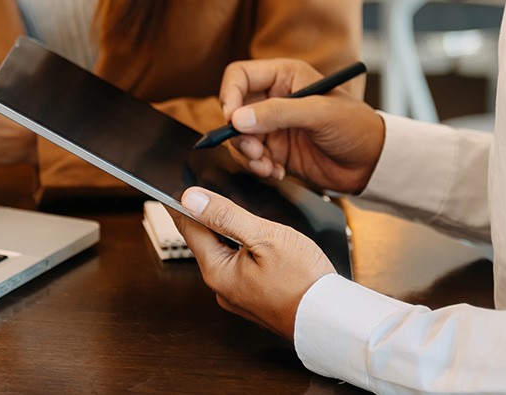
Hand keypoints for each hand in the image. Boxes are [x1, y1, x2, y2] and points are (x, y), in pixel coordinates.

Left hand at [170, 187, 334, 339]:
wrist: (330, 319)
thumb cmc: (304, 280)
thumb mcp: (265, 237)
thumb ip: (226, 216)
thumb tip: (191, 199)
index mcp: (217, 272)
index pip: (189, 228)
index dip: (184, 203)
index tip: (176, 186)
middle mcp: (222, 288)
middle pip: (205, 241)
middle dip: (206, 216)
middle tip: (204, 190)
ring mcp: (238, 295)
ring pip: (223, 253)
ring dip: (226, 232)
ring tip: (229, 209)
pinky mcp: (253, 299)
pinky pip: (238, 267)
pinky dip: (240, 248)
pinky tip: (253, 238)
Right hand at [219, 59, 384, 194]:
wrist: (373, 164)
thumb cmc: (356, 127)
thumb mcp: (319, 114)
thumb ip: (278, 113)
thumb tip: (237, 118)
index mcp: (284, 77)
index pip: (240, 76)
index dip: (230, 95)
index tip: (232, 120)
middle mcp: (275, 99)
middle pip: (234, 111)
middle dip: (239, 134)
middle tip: (256, 151)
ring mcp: (274, 127)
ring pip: (240, 138)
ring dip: (248, 155)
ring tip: (267, 166)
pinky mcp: (276, 151)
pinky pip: (252, 159)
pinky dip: (259, 168)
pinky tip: (278, 173)